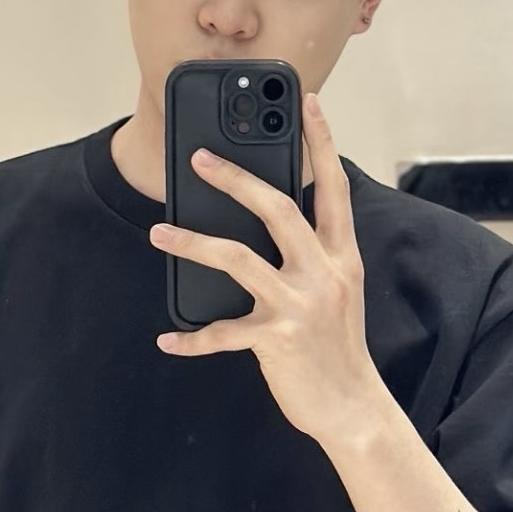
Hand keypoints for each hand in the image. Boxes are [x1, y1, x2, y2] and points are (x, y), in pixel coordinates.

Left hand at [149, 93, 385, 452]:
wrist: (353, 408)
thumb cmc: (337, 347)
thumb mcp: (338, 291)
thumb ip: (313, 255)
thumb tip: (268, 222)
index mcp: (341, 256)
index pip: (332, 187)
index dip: (321, 142)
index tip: (306, 103)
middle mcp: (323, 273)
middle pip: (276, 208)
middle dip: (234, 178)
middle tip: (199, 158)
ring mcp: (299, 305)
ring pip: (237, 257)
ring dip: (191, 242)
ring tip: (159, 233)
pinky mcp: (276, 339)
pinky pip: (222, 333)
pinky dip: (192, 338)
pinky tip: (168, 338)